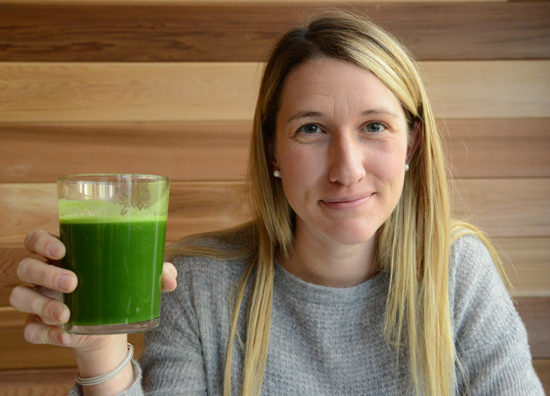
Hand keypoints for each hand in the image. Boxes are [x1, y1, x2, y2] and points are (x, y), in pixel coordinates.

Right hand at [9, 230, 177, 352]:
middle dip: (46, 274)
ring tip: (65, 314)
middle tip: (73, 281)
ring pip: (19, 297)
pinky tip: (63, 335)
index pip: (36, 240)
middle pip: (26, 267)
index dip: (41, 242)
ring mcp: (37, 300)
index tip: (62, 249)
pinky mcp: (38, 326)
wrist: (108, 325)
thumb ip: (155, 272)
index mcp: (63, 254)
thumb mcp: (134, 277)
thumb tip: (171, 279)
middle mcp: (42, 275)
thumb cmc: (117, 287)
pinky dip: (44, 333)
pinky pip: (29, 330)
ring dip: (40, 304)